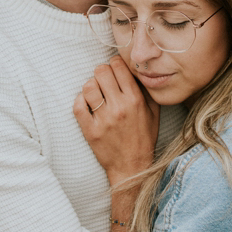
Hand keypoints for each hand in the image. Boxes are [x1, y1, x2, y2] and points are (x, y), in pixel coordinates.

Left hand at [72, 56, 160, 185]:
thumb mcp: (153, 113)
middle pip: (101, 72)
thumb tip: (135, 70)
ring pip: (88, 86)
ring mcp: (104, 119)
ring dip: (91, 86)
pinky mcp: (90, 130)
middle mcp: (119, 107)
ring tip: (95, 93)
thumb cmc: (144, 138)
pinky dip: (80, 100)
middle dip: (102, 73)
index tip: (114, 70)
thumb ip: (146, 90)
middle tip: (104, 81)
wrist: (132, 167)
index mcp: (136, 100)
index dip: (115, 64)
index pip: (119, 66)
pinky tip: (87, 104)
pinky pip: (78, 105)